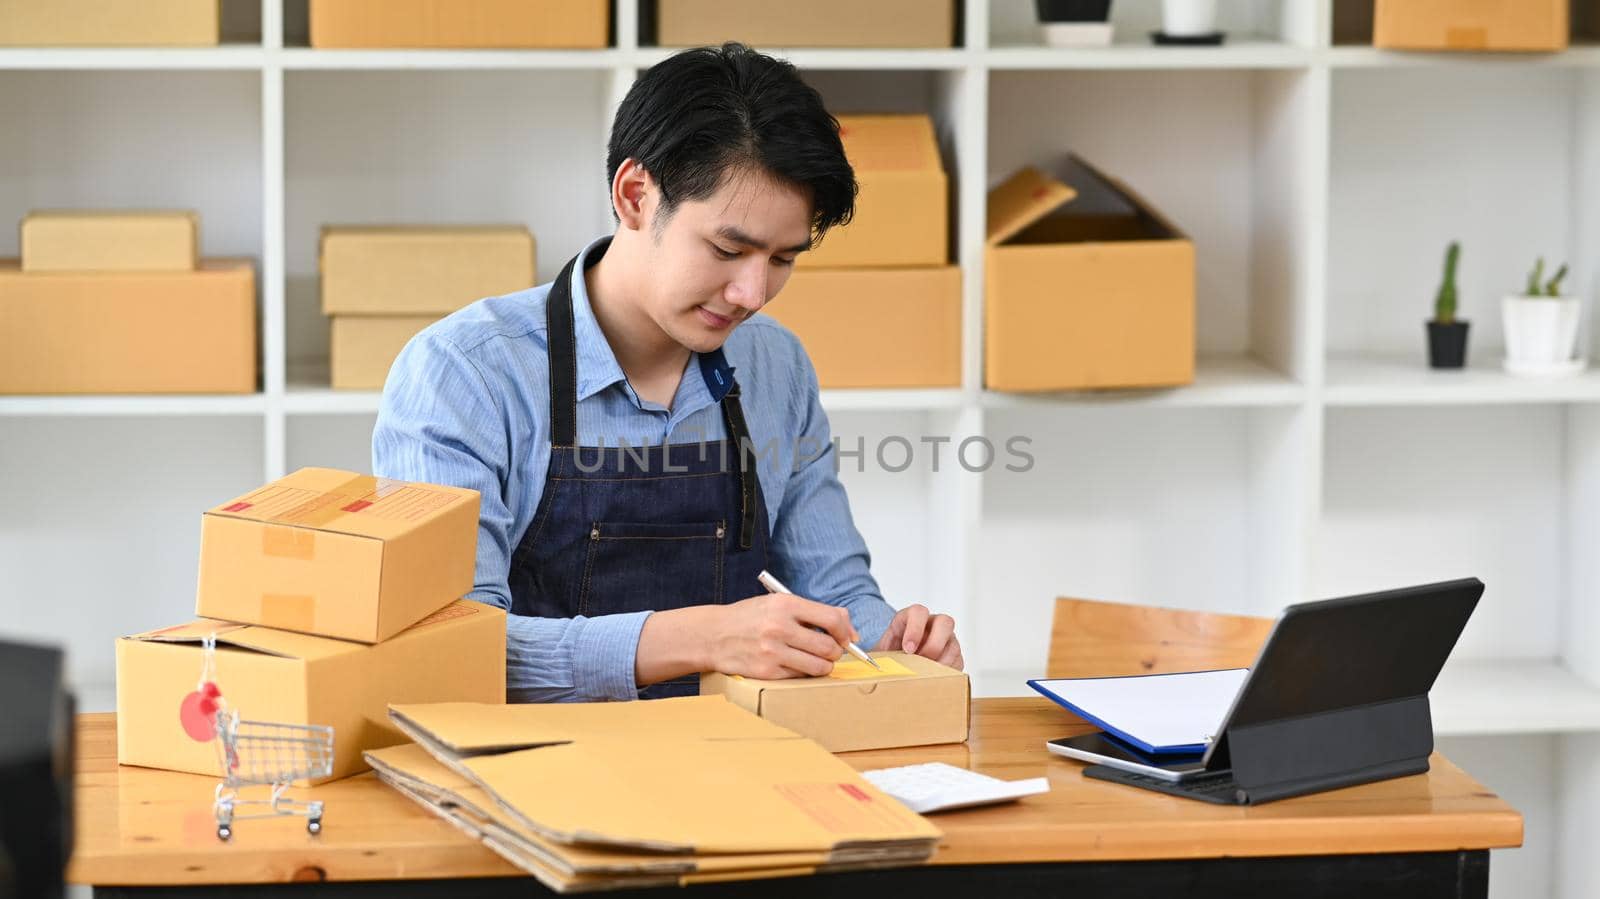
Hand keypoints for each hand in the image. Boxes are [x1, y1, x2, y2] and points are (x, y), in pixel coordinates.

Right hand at [704, 593, 860, 679]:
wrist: (713, 635)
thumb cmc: (750, 618)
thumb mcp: (778, 603)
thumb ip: (812, 612)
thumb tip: (849, 630)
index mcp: (785, 604)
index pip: (832, 619)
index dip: (846, 631)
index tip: (848, 638)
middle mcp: (779, 627)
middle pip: (829, 647)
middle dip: (836, 652)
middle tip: (830, 651)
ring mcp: (773, 652)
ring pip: (819, 666)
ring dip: (823, 665)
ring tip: (814, 660)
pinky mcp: (767, 672)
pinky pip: (800, 676)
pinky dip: (803, 673)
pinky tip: (793, 664)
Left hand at [875, 605, 961, 669]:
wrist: (896, 664)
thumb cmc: (889, 655)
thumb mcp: (881, 651)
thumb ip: (880, 655)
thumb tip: (878, 665)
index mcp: (912, 617)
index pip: (919, 612)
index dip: (915, 629)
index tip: (908, 649)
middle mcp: (933, 624)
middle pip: (945, 622)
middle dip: (933, 645)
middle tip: (922, 662)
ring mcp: (947, 639)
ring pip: (953, 645)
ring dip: (940, 663)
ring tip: (926, 676)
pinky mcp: (955, 656)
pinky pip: (958, 663)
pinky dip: (946, 673)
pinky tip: (934, 679)